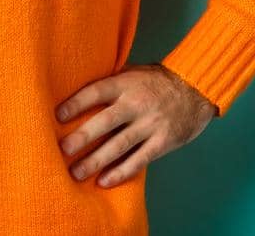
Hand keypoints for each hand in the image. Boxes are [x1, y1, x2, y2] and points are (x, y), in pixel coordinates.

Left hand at [54, 63, 217, 188]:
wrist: (195, 89)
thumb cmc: (157, 81)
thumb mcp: (133, 73)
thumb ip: (111, 83)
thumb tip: (76, 92)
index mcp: (126, 83)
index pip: (96, 91)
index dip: (76, 103)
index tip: (58, 115)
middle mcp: (137, 103)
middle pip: (105, 121)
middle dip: (82, 137)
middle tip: (62, 149)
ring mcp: (150, 124)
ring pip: (119, 145)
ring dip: (96, 160)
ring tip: (76, 172)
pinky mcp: (163, 142)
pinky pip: (139, 160)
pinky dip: (121, 172)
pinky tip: (103, 180)